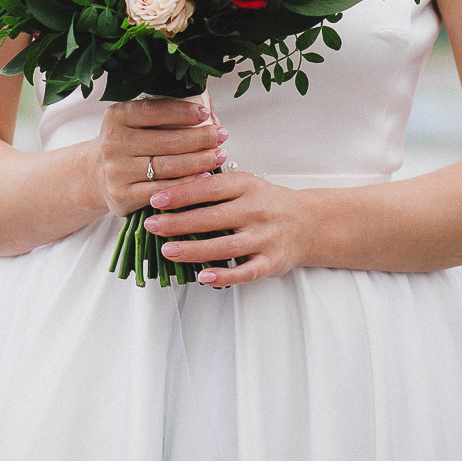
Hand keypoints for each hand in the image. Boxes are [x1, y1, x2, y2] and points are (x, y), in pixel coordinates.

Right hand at [94, 97, 227, 216]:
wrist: (97, 175)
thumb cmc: (129, 143)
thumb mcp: (137, 122)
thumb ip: (168, 114)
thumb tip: (209, 113)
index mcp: (116, 116)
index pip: (153, 111)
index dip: (182, 112)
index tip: (205, 113)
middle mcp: (113, 143)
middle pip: (166, 141)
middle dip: (199, 138)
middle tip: (221, 136)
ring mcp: (116, 171)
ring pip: (167, 166)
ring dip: (198, 161)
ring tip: (219, 155)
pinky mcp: (123, 195)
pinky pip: (161, 189)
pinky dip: (186, 184)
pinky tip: (204, 177)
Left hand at [141, 171, 315, 287]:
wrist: (308, 223)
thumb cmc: (267, 202)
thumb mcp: (245, 185)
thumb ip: (215, 186)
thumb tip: (174, 187)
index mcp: (247, 186)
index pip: (209, 188)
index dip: (181, 194)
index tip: (156, 200)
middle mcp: (256, 211)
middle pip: (212, 218)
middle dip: (178, 223)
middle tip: (152, 226)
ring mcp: (264, 238)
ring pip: (225, 246)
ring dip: (193, 251)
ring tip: (167, 251)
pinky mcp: (270, 262)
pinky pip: (245, 272)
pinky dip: (224, 276)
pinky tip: (203, 277)